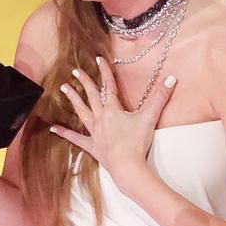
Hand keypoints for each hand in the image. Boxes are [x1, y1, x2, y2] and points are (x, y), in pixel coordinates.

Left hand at [50, 57, 176, 185]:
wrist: (127, 166)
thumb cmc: (137, 142)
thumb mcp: (150, 117)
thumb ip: (160, 97)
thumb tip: (172, 79)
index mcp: (113, 110)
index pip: (109, 86)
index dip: (105, 71)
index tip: (99, 59)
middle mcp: (101, 118)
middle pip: (91, 96)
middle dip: (84, 82)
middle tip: (75, 71)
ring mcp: (95, 133)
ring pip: (81, 112)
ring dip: (73, 100)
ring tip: (63, 89)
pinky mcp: (92, 147)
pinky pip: (75, 138)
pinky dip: (64, 133)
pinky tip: (53, 128)